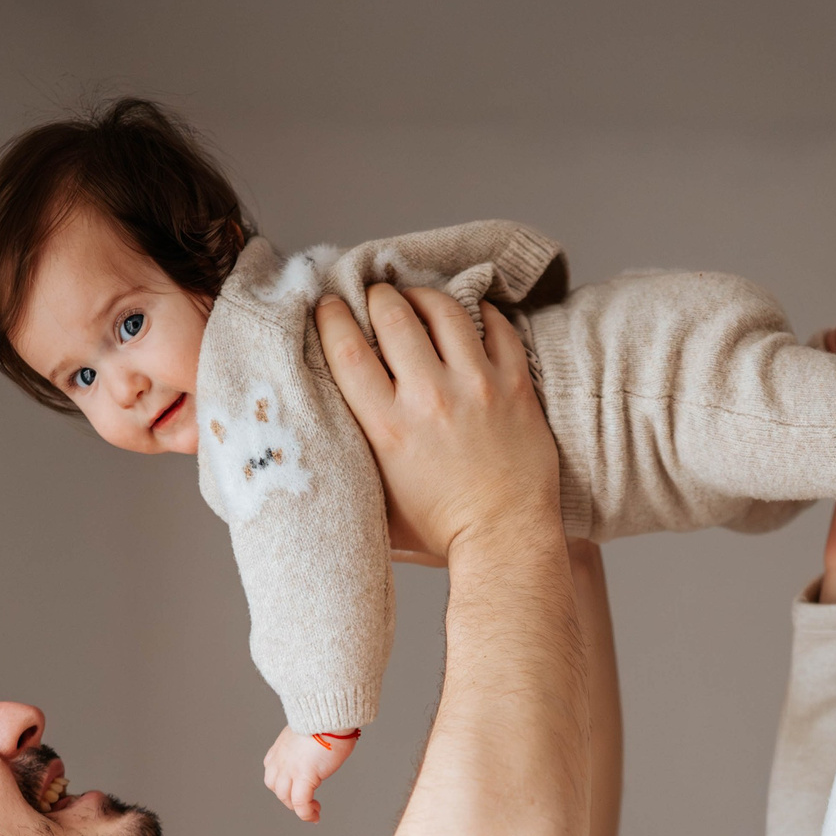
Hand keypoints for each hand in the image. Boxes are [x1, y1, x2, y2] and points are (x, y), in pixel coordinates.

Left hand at [263, 725, 357, 823]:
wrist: (329, 714)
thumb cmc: (327, 717)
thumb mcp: (310, 729)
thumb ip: (309, 740)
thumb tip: (324, 743)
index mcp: (281, 747)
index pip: (272, 770)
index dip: (282, 783)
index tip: (295, 788)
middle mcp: (281, 759)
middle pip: (275, 786)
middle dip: (288, 797)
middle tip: (303, 802)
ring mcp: (290, 769)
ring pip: (286, 797)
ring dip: (297, 808)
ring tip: (311, 811)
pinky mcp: (304, 777)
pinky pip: (301, 803)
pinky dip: (306, 813)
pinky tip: (314, 816)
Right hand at [315, 284, 560, 564]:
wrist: (505, 539)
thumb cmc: (439, 529)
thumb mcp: (377, 498)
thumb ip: (351, 457)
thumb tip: (319, 426)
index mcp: (388, 428)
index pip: (347, 350)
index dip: (333, 318)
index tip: (331, 307)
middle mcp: (430, 399)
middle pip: (393, 316)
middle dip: (377, 297)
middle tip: (375, 298)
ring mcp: (477, 388)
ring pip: (445, 310)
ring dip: (424, 296)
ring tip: (417, 299)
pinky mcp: (516, 387)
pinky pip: (499, 328)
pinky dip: (482, 314)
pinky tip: (470, 316)